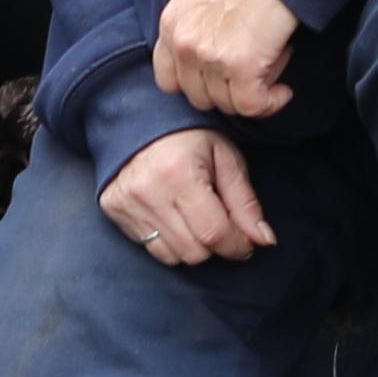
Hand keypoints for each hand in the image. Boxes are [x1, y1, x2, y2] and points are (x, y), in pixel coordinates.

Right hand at [104, 125, 271, 266]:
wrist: (139, 119)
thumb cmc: (190, 137)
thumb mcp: (225, 159)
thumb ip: (245, 202)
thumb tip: (265, 240)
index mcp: (179, 172)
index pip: (214, 233)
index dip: (237, 246)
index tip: (247, 244)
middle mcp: (148, 190)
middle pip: (194, 251)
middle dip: (215, 246)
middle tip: (220, 225)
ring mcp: (126, 202)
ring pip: (172, 256)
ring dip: (192, 246)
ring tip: (195, 219)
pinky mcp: (112, 209)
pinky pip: (149, 248)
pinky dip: (169, 242)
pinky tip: (173, 218)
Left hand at [154, 0, 298, 120]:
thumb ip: (192, 21)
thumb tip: (206, 43)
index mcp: (171, 24)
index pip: (167, 80)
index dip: (195, 83)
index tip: (217, 78)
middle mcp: (184, 43)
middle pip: (198, 96)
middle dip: (226, 89)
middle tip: (250, 70)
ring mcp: (210, 57)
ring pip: (227, 104)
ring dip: (251, 92)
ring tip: (269, 65)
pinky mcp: (242, 66)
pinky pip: (251, 105)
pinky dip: (270, 103)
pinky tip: (281, 92)